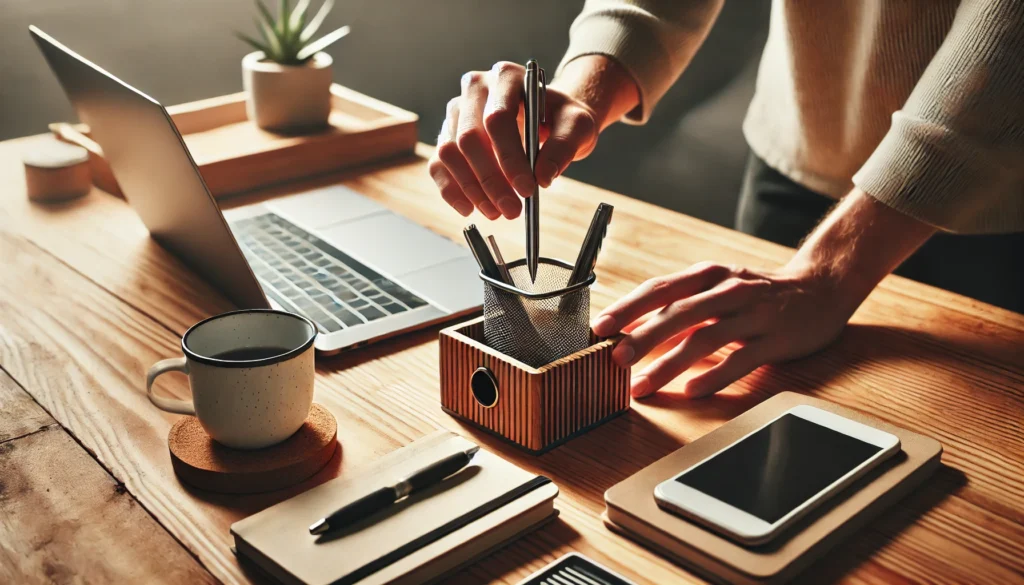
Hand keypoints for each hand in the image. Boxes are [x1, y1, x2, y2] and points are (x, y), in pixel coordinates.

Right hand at [427, 61, 599, 220]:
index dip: (510, 158)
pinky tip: (470, 208)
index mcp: (506, 77)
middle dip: (490, 180)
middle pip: (470, 137)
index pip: (498, 119)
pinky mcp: (448, 134)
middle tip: (511, 210)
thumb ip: (564, 146)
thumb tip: (543, 177)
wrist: (549, 118)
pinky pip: (439, 164)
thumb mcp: (577, 125)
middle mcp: (475, 89)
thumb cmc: (560, 118)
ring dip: (471, 189)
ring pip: (450, 152)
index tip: (527, 189)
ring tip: (496, 211)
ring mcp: (457, 111)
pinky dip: (451, 190)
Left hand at [591, 260, 858, 398]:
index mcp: (708, 276)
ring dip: (669, 364)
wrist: (821, 289)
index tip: (600, 328)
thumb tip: (632, 332)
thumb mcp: (716, 291)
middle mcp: (728, 290)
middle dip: (643, 336)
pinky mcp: (775, 339)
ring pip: (705, 338)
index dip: (629, 308)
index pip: (661, 289)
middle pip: (679, 313)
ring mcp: (753, 314)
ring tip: (643, 385)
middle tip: (615, 359)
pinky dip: (714, 376)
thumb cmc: (758, 293)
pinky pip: (741, 360)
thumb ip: (678, 309)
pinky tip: (691, 391)